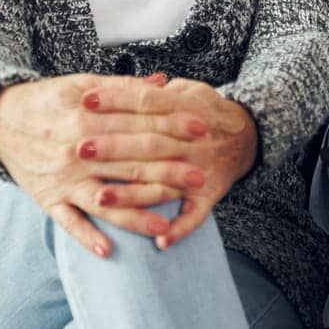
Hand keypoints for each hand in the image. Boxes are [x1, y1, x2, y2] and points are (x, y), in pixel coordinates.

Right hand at [0, 73, 211, 257]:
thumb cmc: (47, 100)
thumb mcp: (83, 85)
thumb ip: (124, 88)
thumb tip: (163, 82)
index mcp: (88, 117)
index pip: (140, 123)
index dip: (173, 124)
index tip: (201, 129)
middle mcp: (77, 150)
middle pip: (130, 163)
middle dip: (167, 170)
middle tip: (198, 178)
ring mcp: (62, 178)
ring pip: (105, 199)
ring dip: (135, 214)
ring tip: (165, 224)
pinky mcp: (47, 198)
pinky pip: (68, 222)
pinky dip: (86, 237)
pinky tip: (108, 250)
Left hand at [82, 76, 257, 249]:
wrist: (247, 135)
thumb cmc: (206, 110)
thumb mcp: (188, 89)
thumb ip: (157, 90)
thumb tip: (123, 85)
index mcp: (187, 108)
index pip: (146, 102)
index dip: (116, 99)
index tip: (86, 101)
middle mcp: (194, 141)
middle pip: (149, 144)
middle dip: (114, 147)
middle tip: (81, 149)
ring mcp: (202, 169)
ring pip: (164, 183)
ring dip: (133, 195)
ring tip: (100, 199)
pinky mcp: (210, 194)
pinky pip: (195, 215)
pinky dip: (180, 230)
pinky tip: (159, 243)